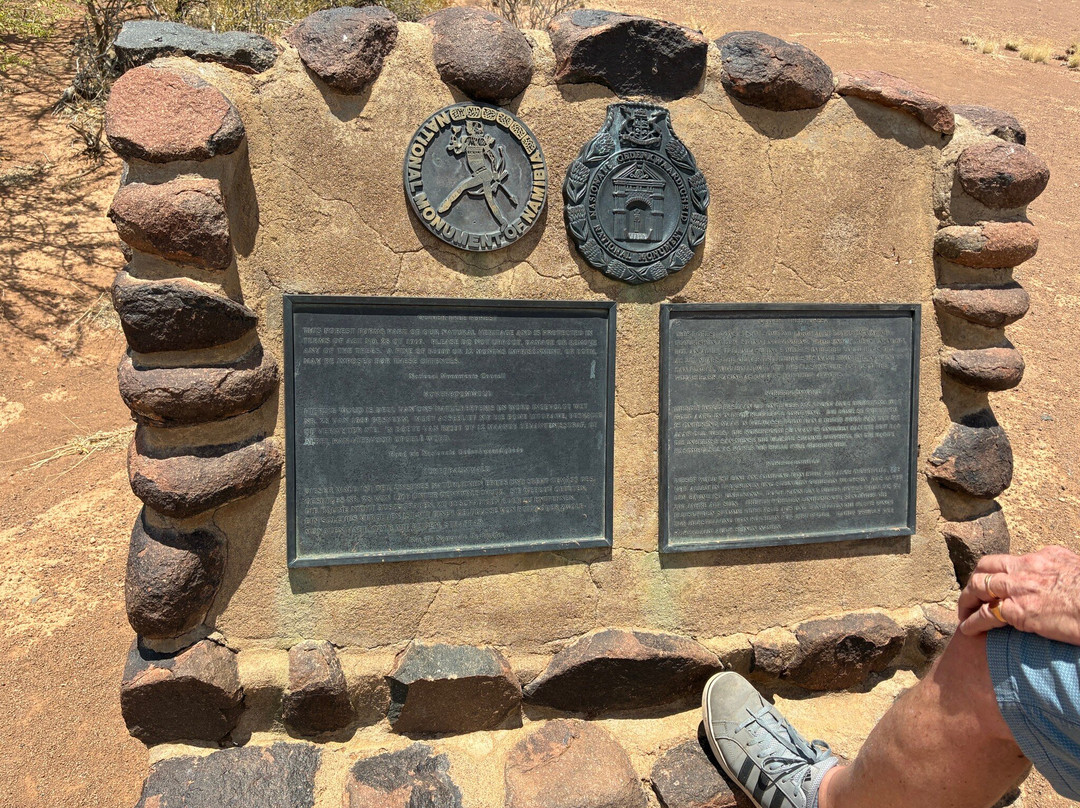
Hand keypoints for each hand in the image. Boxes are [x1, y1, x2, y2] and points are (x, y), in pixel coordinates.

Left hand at [958, 546, 1079, 644]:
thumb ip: (1060, 566)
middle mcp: (1024, 568)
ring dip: (967, 600)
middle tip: (971, 596)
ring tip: (964, 613)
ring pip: (978, 587)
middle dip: (974, 581)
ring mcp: (1017, 588)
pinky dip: (972, 622)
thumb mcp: (1075, 567)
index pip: (1008, 560)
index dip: (994, 571)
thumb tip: (1058, 570)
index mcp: (1041, 557)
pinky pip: (985, 615)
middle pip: (985, 567)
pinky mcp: (1017, 611)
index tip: (990, 582)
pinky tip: (967, 629)